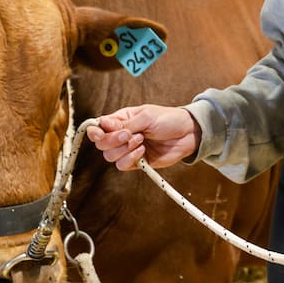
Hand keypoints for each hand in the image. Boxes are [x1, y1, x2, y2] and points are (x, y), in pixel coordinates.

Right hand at [86, 105, 200, 170]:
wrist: (187, 134)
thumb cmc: (168, 119)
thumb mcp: (146, 117)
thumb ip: (124, 124)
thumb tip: (104, 125)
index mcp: (121, 120)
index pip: (98, 127)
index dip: (95, 131)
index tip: (101, 132)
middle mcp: (121, 135)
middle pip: (101, 144)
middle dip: (113, 141)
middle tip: (130, 135)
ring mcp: (128, 149)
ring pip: (110, 156)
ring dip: (124, 149)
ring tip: (141, 140)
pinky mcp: (137, 162)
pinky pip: (122, 165)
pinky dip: (131, 159)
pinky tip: (143, 151)